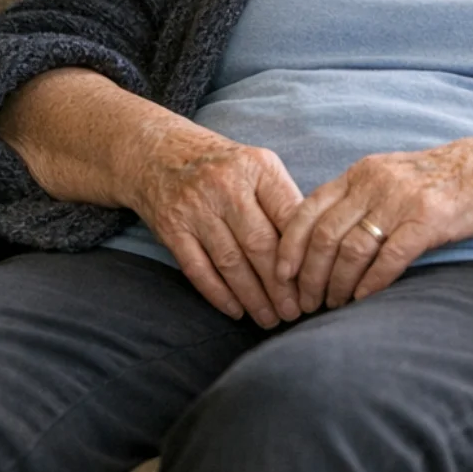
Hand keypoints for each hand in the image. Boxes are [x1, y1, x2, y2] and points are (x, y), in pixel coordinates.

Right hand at [128, 129, 303, 328]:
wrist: (158, 152)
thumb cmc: (221, 166)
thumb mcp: (256, 166)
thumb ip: (283, 200)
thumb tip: (314, 250)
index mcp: (257, 167)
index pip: (289, 215)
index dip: (303, 254)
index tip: (314, 283)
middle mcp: (226, 185)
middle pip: (260, 244)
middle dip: (281, 285)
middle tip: (295, 311)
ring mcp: (196, 207)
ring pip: (231, 262)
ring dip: (253, 297)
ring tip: (270, 319)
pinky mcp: (171, 227)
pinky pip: (198, 269)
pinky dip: (219, 294)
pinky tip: (236, 311)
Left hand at [275, 132, 472, 312]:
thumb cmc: (443, 182)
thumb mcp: (391, 178)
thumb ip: (358, 200)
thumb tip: (321, 239)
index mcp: (360, 172)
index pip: (306, 209)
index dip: (288, 246)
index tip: (280, 275)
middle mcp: (374, 183)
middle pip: (323, 235)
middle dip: (308, 275)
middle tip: (304, 303)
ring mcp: (400, 200)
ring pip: (350, 250)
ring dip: (336, 285)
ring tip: (332, 306)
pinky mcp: (428, 220)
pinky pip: (388, 259)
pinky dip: (370, 284)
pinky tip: (362, 301)